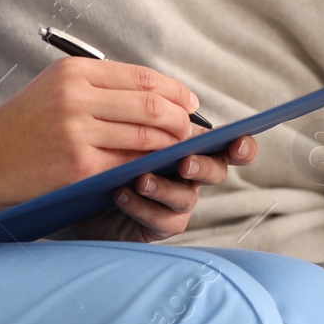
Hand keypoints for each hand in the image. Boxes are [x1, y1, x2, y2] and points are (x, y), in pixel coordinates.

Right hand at [0, 57, 203, 208]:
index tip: (190, 103)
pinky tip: (155, 170)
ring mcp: (78, 133)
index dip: (175, 91)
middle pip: (153, 105)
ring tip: (179, 151)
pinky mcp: (79, 167)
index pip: (142, 77)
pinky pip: (129, 165)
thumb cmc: (21, 124)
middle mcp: (77, 97)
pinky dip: (148, 167)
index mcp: (74, 72)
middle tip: (191, 132)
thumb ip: (101, 88)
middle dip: (182, 121)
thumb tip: (158, 97)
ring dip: (172, 146)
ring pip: (148, 137)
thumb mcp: (55, 88)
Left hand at [69, 134, 258, 242]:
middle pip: (215, 171)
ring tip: (141, 178)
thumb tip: (154, 98)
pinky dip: (141, 206)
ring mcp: (176, 202)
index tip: (237, 140)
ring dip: (165, 187)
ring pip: (187, 197)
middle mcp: (190, 174)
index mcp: (190, 145)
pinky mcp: (158, 225)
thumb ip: (147, 115)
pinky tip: (121, 193)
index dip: (240, 144)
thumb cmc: (109, 151)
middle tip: (185, 162)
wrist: (82, 190)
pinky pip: (160, 220)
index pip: (226, 143)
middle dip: (204, 166)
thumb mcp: (126, 127)